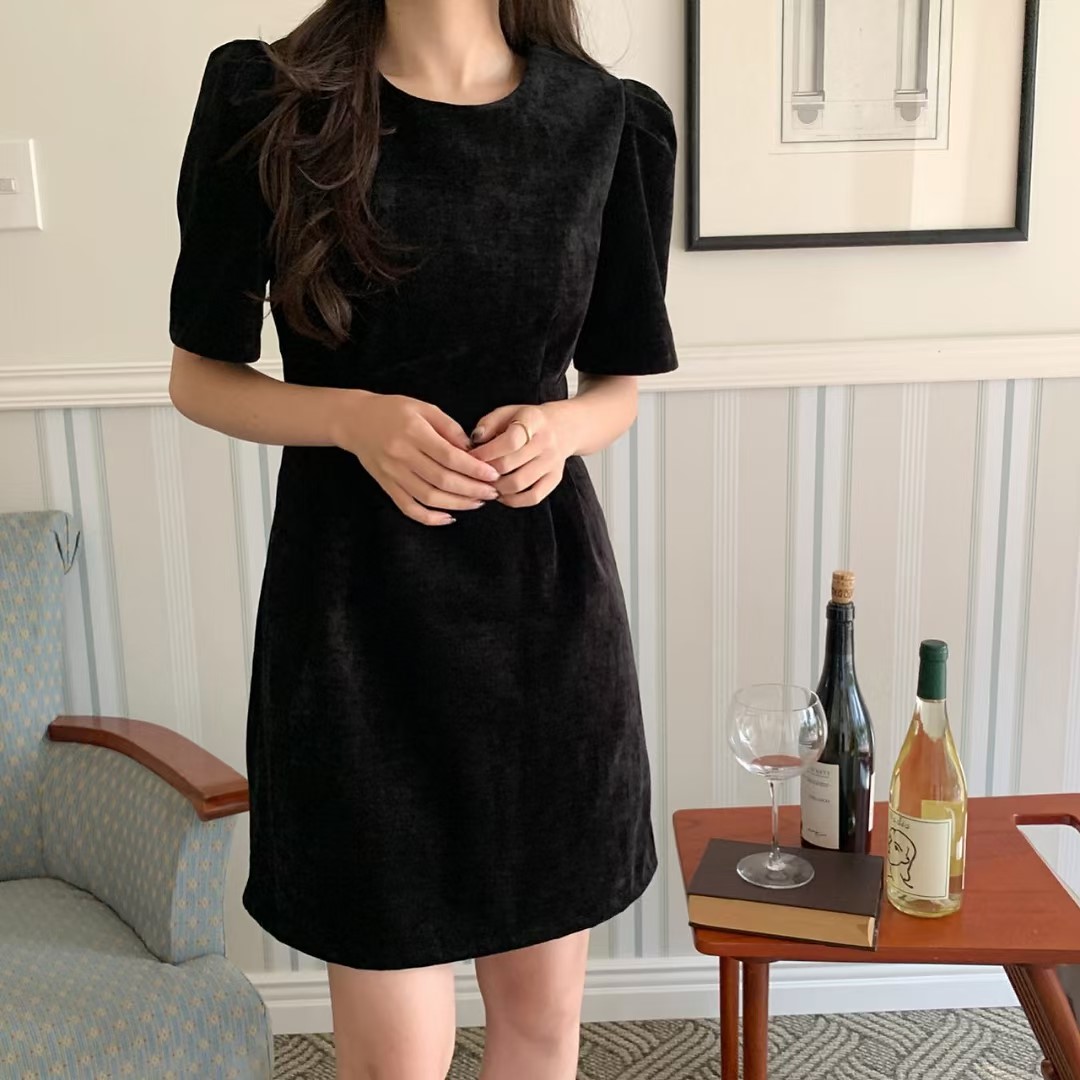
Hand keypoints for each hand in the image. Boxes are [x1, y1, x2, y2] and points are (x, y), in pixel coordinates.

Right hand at [333, 391, 501, 525]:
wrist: (355, 421)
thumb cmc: (394, 411)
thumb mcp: (424, 408)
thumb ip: (449, 428)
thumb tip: (473, 450)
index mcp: (413, 432)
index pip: (449, 457)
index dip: (473, 469)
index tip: (493, 475)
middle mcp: (401, 455)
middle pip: (442, 480)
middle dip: (472, 490)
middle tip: (492, 492)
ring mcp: (392, 474)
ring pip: (429, 497)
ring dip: (457, 504)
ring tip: (478, 502)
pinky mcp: (386, 486)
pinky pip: (409, 508)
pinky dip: (429, 518)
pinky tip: (449, 517)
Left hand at [468, 403, 572, 506]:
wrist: (562, 427)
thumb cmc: (526, 420)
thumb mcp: (507, 412)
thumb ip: (488, 423)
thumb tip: (474, 441)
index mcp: (533, 420)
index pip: (510, 441)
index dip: (487, 452)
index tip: (471, 457)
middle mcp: (546, 442)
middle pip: (509, 465)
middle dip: (486, 471)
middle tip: (473, 473)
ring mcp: (552, 462)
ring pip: (519, 484)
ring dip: (496, 488)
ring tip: (486, 483)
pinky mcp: (555, 478)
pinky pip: (533, 497)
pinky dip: (513, 500)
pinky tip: (502, 494)